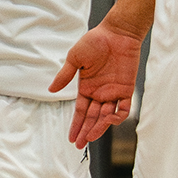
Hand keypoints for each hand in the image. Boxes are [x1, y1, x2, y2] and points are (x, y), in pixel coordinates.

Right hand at [49, 20, 143, 147]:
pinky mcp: (126, 89)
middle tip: (80, 144)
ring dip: (99, 127)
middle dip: (86, 132)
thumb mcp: (75, 58)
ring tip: (91, 135)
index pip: (81, 111)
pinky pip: (123, 109)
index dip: (76, 125)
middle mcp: (99, 92)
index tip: (71, 138)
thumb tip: (51, 90)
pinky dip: (117, 117)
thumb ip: (65, 76)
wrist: (117, 32)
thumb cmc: (95, 41)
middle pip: (92, 118)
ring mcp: (113, 92)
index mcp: (87, 86)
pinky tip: (109, 119)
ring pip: (106, 117)